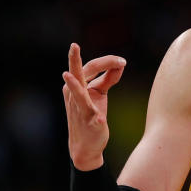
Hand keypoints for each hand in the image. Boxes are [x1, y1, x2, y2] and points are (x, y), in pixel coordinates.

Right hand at [62, 43, 125, 169]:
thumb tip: (120, 64)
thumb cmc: (92, 114)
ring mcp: (81, 110)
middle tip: (74, 46)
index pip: (90, 67)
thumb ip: (108, 78)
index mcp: (76, 86)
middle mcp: (74, 96)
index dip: (107, 62)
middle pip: (77, 75)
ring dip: (74, 87)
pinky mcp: (90, 124)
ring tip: (68, 76)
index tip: (122, 61)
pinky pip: (93, 119)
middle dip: (74, 60)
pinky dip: (97, 118)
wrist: (86, 144)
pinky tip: (100, 118)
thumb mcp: (100, 93)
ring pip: (78, 96)